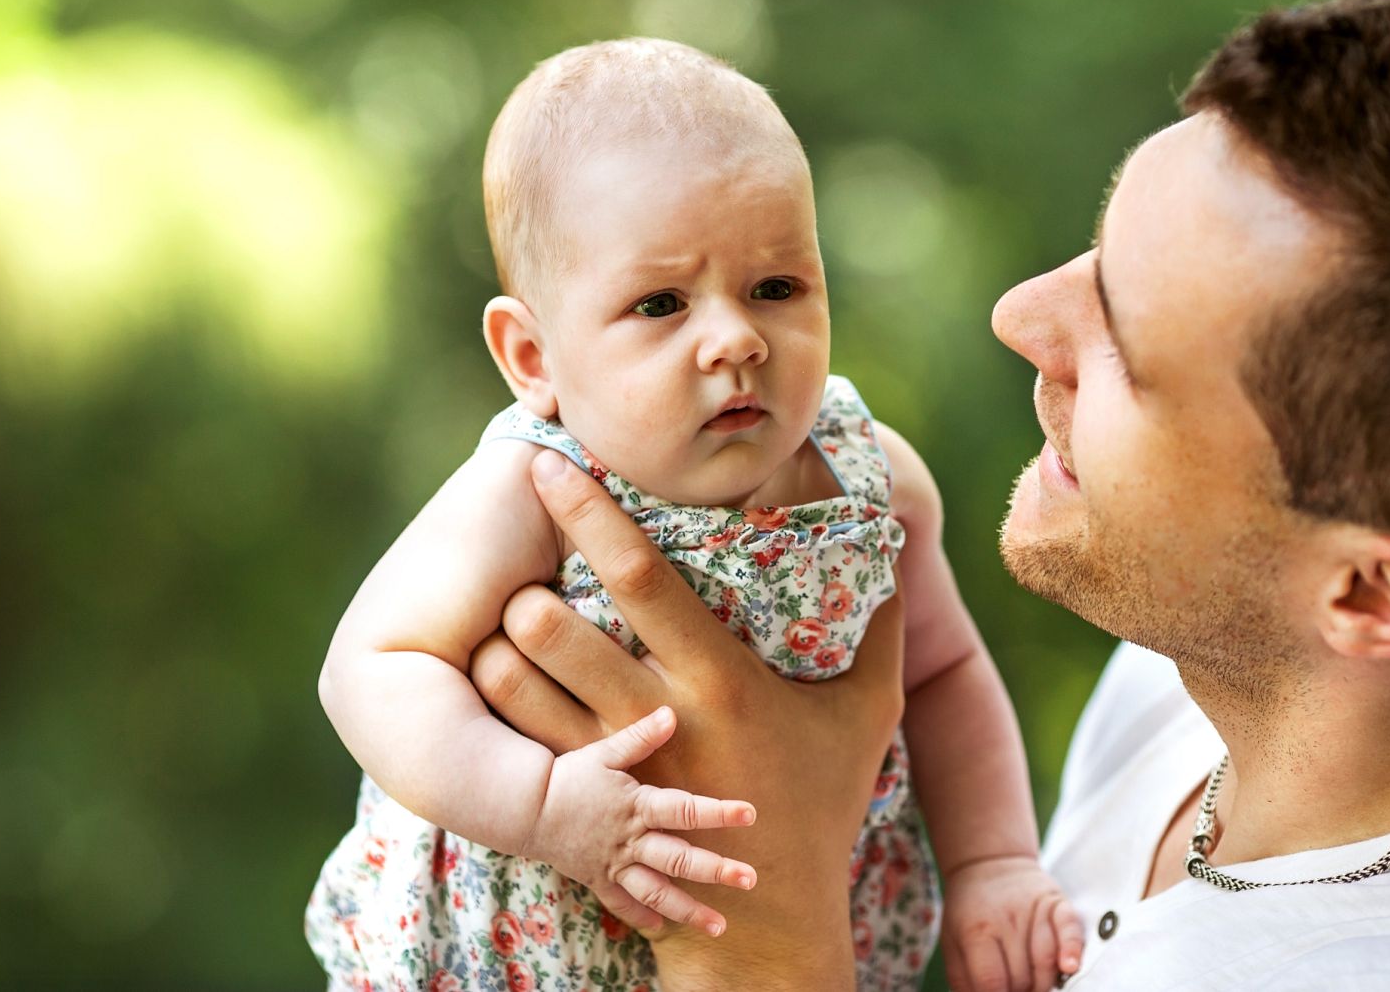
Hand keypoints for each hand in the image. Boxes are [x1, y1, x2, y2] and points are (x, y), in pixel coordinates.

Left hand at [468, 449, 904, 989]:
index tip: (549, 464)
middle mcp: (654, 716)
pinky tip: (503, 671)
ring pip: (514, 679)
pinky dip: (495, 692)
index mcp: (721, 680)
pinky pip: (507, 734)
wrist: (768, 925)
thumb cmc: (820, 804)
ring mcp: (607, 764)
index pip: (640, 577)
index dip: (591, 512)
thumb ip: (882, 623)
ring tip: (502, 612)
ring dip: (499, 638)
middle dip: (521, 580)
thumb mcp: (870, 712)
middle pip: (553, 626)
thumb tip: (893, 536)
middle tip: (515, 554)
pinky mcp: (576, 801)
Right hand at [521, 705, 756, 937]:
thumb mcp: (604, 752)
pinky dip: (643, 918)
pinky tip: (664, 928)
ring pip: (656, 892)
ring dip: (689, 910)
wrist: (525, 806)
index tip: (750, 814)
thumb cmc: (569, 775)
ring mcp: (614, 864)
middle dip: (716, 870)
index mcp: (637, 807)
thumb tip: (671, 713)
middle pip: (679, 859)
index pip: (685, 809)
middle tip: (750, 879)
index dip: (718, 812)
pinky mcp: (598, 879)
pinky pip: (622, 904)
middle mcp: (630, 840)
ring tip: (720, 926)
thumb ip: (640, 736)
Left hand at [941, 855, 1083, 991]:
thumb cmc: (969, 911)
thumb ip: (964, 980)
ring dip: (1043, 985)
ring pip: (1047, 962)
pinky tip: (1068, 967)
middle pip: (1021, 978)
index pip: (991, 981)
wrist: (989, 863)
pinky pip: (1071, 929)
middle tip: (1014, 988)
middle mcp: (1006, 920)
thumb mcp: (952, 942)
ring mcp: (1033, 910)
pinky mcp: (1057, 902)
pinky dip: (1072, 950)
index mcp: (975, 931)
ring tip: (1033, 987)